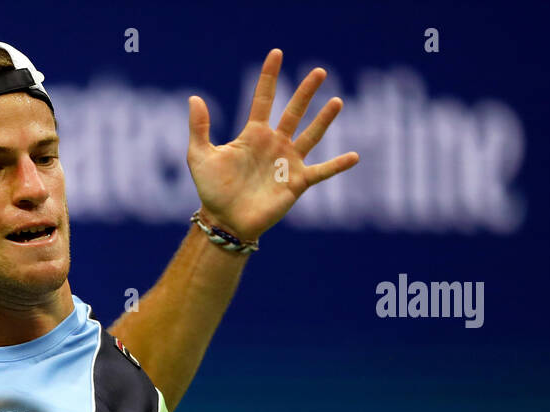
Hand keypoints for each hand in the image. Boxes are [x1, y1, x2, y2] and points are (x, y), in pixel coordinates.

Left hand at [187, 49, 358, 239]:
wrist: (225, 221)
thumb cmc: (212, 191)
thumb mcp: (200, 156)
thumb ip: (199, 128)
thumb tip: (195, 98)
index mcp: (253, 135)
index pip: (264, 99)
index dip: (269, 77)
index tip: (276, 53)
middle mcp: (274, 144)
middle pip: (294, 111)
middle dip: (306, 92)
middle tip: (319, 71)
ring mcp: (288, 162)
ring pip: (311, 135)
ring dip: (324, 119)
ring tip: (337, 101)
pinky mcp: (297, 183)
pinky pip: (322, 171)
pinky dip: (337, 165)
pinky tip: (354, 156)